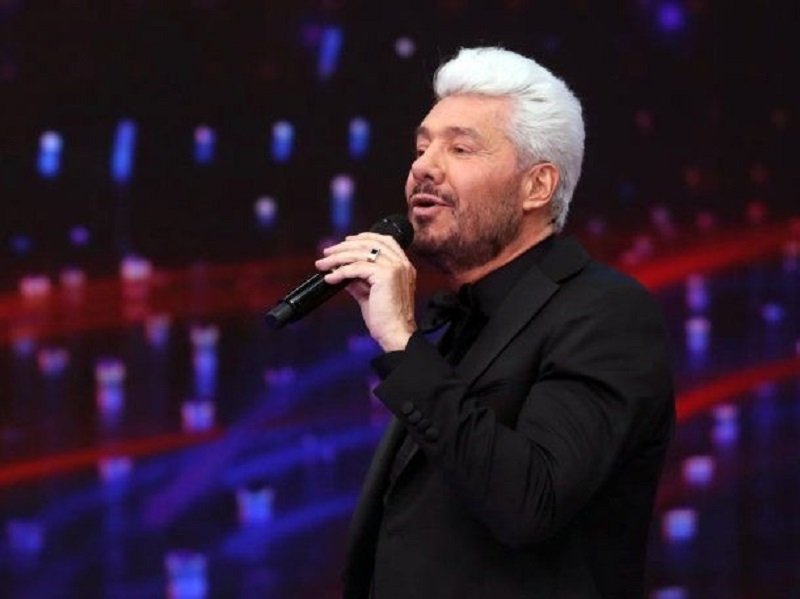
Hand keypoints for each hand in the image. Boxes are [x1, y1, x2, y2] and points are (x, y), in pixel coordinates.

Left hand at [315, 232, 416, 351]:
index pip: (385, 241)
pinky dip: (340, 272)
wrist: (395, 334)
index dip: (364, 237)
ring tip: (323, 264)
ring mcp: (395, 268)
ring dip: (338, 257)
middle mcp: (402, 264)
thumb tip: (342, 273)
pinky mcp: (385, 275)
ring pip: (361, 253)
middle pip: (370, 243)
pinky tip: (330, 278)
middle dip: (345, 246)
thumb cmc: (386, 319)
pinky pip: (357, 268)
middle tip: (327, 252)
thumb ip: (359, 281)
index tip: (345, 241)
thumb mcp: (369, 294)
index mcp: (403, 266)